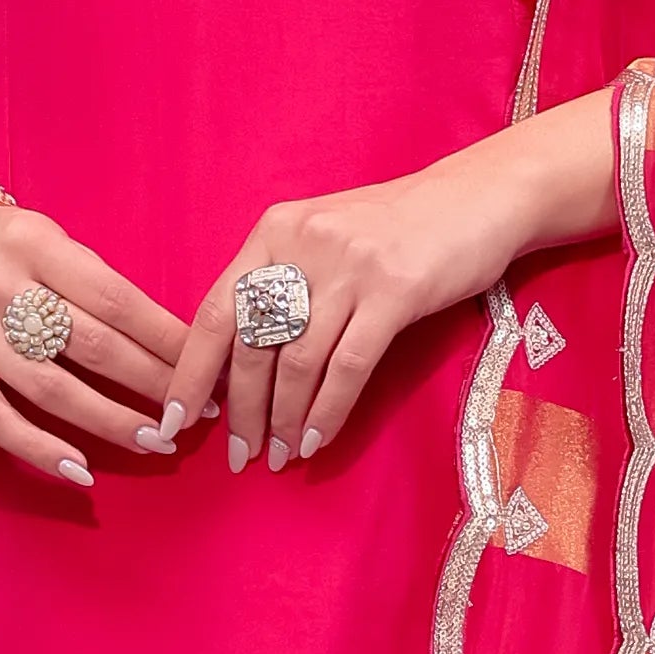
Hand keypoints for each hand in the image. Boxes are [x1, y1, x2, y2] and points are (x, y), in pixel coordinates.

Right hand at [0, 202, 188, 489]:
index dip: (166, 339)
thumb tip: (165, 340)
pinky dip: (41, 450)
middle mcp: (0, 287)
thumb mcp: (45, 237)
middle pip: (93, 346)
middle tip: (194, 413)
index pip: (117, 300)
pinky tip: (82, 470)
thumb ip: (92, 281)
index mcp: (35, 244)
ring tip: (157, 441)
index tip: (205, 367)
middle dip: (154, 384)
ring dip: (113, 422)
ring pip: (53, 390)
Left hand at [167, 106, 609, 467]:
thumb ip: (283, 284)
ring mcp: (349, 266)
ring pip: (297, 362)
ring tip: (280, 456)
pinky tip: (317, 441)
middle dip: (241, 411)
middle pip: (252, 345)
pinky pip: (348, 367)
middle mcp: (302, 244)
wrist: (480, 197)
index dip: (190, 373)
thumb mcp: (326, 239)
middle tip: (240, 456)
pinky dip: (328, 412)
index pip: (213, 311)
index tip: (174, 421)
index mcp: (274, 231)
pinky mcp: (395, 291)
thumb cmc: (400, 228)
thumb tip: (240, 363)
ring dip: (284, 420)